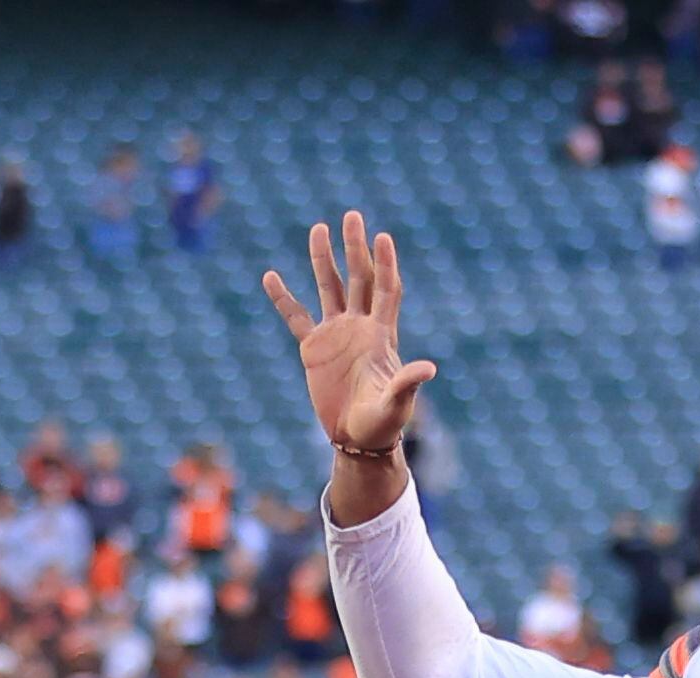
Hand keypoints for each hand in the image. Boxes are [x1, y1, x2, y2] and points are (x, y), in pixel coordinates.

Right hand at [260, 210, 434, 465]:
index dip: (385, 264)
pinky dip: (283, 299)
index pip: (385, 290)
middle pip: (359, 278)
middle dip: (355, 248)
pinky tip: (270, 276)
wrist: (358, 439)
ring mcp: (336, 335)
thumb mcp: (397, 403)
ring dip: (324, 260)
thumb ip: (407, 383)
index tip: (382, 237)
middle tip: (352, 216)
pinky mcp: (314, 349)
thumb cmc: (383, 423)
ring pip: (329, 288)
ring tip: (319, 228)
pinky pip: (295, 318)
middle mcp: (360, 327)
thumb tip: (429, 368)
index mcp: (381, 335)